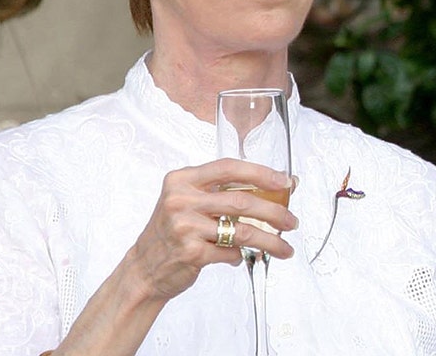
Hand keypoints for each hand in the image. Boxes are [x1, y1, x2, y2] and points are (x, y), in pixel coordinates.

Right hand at [126, 158, 297, 300]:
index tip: (285, 182)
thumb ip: (225, 192)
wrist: (143, 268)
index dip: (261, 173)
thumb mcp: (189, 202)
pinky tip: (241, 257)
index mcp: (182, 180)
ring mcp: (184, 226)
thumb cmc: (172, 232)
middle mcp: (181, 200)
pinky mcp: (190, 252)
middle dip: (275, 212)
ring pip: (243, 231)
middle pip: (242, 201)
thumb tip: (278, 185)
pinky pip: (231, 252)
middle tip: (291, 220)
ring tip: (284, 248)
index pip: (229, 167)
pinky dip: (241, 256)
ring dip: (270, 240)